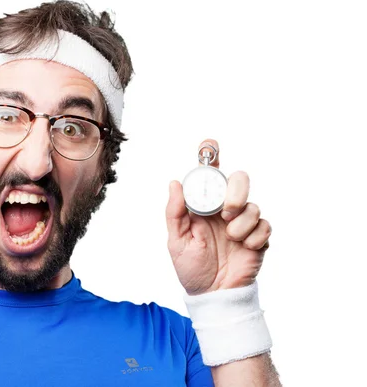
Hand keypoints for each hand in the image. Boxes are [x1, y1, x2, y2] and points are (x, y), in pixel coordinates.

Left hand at [166, 139, 271, 294]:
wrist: (212, 294)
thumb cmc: (191, 268)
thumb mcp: (176, 241)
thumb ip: (175, 212)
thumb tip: (175, 183)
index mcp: (203, 206)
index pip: (208, 176)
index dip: (210, 156)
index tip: (210, 144)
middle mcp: (224, 210)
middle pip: (239, 180)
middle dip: (236, 191)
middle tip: (227, 211)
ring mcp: (243, 222)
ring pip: (253, 205)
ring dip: (242, 222)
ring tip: (231, 238)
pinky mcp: (258, 237)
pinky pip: (264, 226)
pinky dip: (254, 237)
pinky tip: (243, 248)